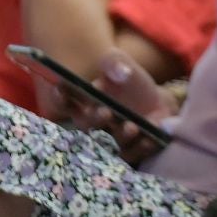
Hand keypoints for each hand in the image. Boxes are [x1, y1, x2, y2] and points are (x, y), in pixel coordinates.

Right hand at [60, 49, 176, 166]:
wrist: (156, 101)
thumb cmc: (130, 82)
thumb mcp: (122, 64)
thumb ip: (115, 62)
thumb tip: (119, 72)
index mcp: (85, 102)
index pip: (65, 102)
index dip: (60, 97)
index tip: (60, 87)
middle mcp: (93, 124)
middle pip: (87, 125)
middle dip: (95, 118)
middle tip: (105, 111)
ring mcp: (111, 140)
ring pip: (110, 143)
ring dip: (121, 135)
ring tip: (131, 126)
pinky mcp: (130, 152)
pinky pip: (132, 154)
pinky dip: (140, 148)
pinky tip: (149, 140)